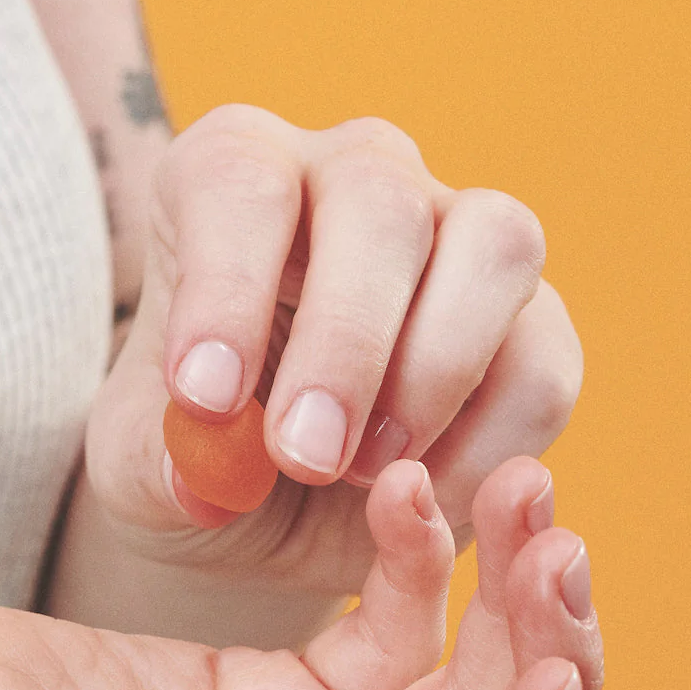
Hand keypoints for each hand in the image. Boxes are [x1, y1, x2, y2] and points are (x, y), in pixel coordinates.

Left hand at [86, 105, 582, 596]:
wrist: (275, 510)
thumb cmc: (201, 458)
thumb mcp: (146, 472)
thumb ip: (159, 466)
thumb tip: (208, 474)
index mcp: (233, 182)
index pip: (238, 185)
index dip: (226, 289)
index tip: (208, 401)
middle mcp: (354, 179)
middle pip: (379, 200)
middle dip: (345, 343)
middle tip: (305, 457)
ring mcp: (459, 234)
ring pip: (495, 247)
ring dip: (434, 374)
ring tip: (367, 474)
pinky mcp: (533, 321)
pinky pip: (545, 360)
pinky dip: (492, 444)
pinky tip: (420, 492)